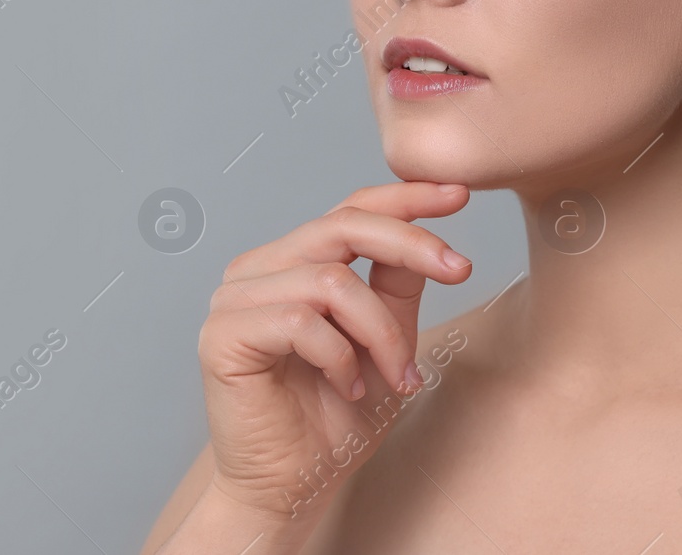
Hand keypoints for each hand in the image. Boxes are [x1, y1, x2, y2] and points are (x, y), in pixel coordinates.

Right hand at [196, 181, 472, 522]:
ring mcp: (234, 299)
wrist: (293, 486)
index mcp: (292, 262)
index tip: (459, 194)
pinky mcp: (222, 335)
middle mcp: (258, 270)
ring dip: (380, 331)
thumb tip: (427, 233)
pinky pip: (300, 322)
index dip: (405, 197)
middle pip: (342, 226)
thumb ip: (395, 285)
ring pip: (330, 280)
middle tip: (458, 269)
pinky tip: (349, 387)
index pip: (349, 210)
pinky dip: (340, 357)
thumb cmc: (333, 418)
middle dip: (410, 244)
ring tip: (396, 375)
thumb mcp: (385, 339)